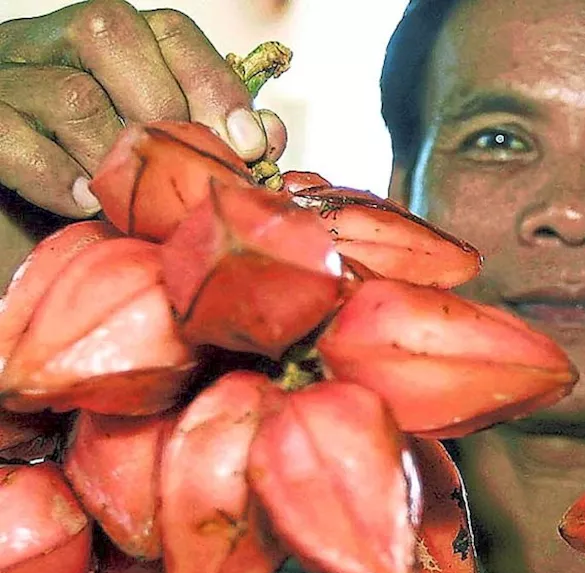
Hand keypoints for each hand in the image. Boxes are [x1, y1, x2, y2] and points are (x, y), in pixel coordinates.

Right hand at [0, 0, 286, 283]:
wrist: (21, 236)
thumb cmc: (102, 200)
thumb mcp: (161, 169)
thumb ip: (210, 148)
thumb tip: (266, 135)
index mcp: (107, 50)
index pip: (168, 32)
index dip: (214, 82)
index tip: (249, 143)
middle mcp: (51, 48)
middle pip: (111, 35)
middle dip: (165, 110)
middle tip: (185, 174)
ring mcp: (7, 81)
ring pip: (70, 94)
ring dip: (114, 156)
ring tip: (130, 202)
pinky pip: (10, 137)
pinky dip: (54, 174)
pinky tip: (82, 205)